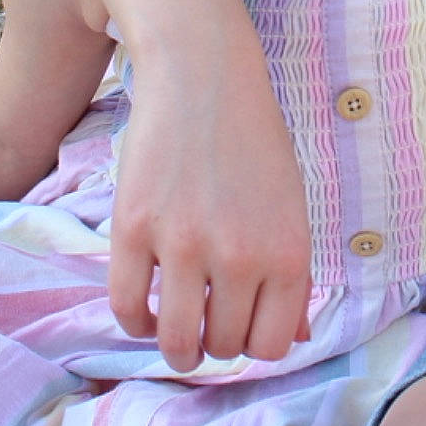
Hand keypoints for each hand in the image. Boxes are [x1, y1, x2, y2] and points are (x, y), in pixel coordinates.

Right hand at [106, 50, 313, 371]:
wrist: (203, 76)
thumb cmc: (253, 142)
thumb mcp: (292, 206)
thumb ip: (293, 275)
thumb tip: (298, 338)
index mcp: (288, 253)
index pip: (274, 345)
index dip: (257, 343)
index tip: (245, 326)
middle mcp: (239, 256)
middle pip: (224, 346)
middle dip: (218, 341)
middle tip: (210, 320)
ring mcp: (182, 245)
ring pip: (176, 342)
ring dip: (178, 349)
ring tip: (178, 337)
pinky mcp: (133, 229)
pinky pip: (127, 308)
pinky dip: (135, 324)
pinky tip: (145, 314)